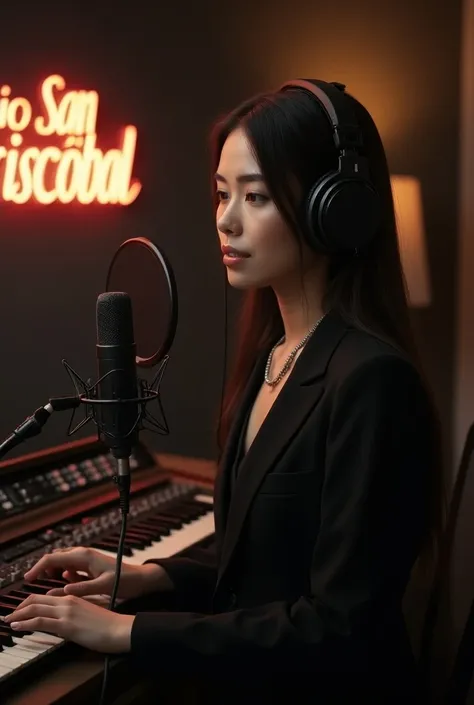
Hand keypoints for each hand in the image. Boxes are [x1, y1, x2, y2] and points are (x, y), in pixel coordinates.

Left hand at [3, 594, 133, 652]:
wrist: (119, 629)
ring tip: (8, 620)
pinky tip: (17, 626)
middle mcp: (67, 601)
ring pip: (34, 608)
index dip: (29, 602)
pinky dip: (25, 623)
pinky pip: (39, 621)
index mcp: (73, 597)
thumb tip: (63, 619)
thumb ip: (74, 612)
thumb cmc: (108, 624)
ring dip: (18, 614)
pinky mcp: (65, 625)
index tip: (21, 609)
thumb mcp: (89, 613)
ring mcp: (66, 612)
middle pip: (36, 599)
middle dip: (20, 607)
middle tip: (10, 614)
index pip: (45, 596)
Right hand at [23, 546, 164, 600]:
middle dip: (43, 568)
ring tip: (47, 582)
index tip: (27, 579)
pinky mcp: (90, 564)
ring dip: (53, 569)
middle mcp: (84, 554)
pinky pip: (71, 565)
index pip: (53, 558)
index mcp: (84, 557)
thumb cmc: (124, 581)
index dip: (38, 568)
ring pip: (63, 560)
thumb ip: (81, 588)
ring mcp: (87, 558)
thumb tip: (62, 590)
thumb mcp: (102, 587)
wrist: (140, 579)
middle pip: (55, 557)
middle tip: (33, 582)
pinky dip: (64, 572)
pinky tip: (66, 582)